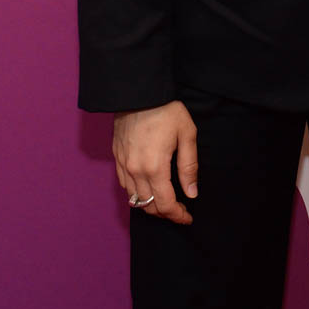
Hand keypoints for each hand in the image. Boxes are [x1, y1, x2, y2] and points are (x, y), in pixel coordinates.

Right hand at [113, 100, 198, 223]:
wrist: (138, 91)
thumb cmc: (166, 110)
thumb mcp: (186, 134)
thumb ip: (189, 167)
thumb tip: (192, 193)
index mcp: (155, 167)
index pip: (165, 204)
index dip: (177, 215)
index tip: (187, 217)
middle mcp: (135, 171)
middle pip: (148, 206)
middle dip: (164, 213)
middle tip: (178, 210)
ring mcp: (123, 164)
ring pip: (134, 198)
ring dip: (149, 204)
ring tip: (164, 201)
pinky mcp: (116, 157)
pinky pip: (124, 184)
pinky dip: (136, 192)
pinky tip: (147, 187)